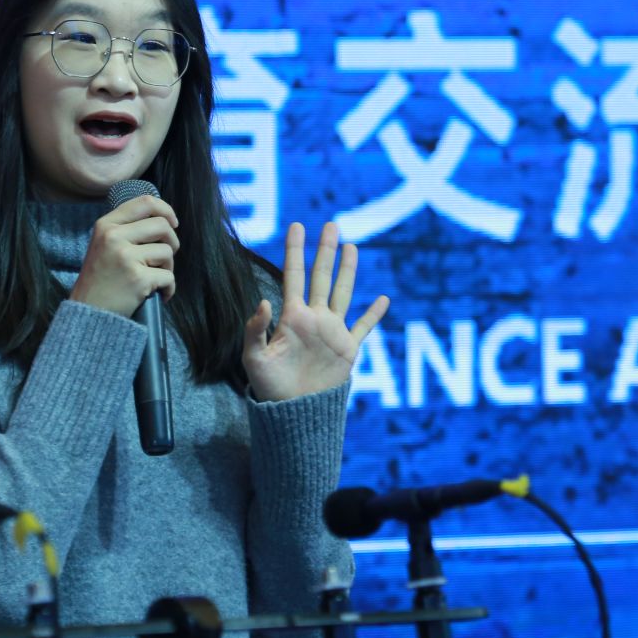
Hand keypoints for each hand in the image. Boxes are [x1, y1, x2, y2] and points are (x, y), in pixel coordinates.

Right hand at [70, 193, 178, 316]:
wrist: (89, 312)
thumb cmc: (100, 279)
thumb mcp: (102, 244)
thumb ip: (125, 228)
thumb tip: (163, 218)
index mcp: (106, 225)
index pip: (144, 203)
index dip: (166, 210)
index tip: (173, 223)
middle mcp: (114, 237)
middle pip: (162, 225)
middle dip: (172, 241)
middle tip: (165, 258)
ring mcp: (126, 257)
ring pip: (167, 251)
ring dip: (168, 267)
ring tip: (155, 278)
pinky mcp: (138, 279)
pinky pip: (168, 277)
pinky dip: (168, 288)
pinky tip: (160, 294)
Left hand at [243, 221, 388, 401]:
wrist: (294, 412)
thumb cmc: (270, 386)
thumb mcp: (254, 358)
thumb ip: (256, 330)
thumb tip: (265, 301)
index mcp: (292, 316)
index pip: (293, 276)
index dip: (295, 251)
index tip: (297, 226)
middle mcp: (314, 318)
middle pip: (322, 277)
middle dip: (326, 251)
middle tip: (331, 224)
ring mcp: (332, 332)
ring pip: (343, 293)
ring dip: (348, 271)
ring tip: (352, 247)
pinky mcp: (347, 349)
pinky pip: (363, 328)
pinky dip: (374, 315)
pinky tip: (383, 299)